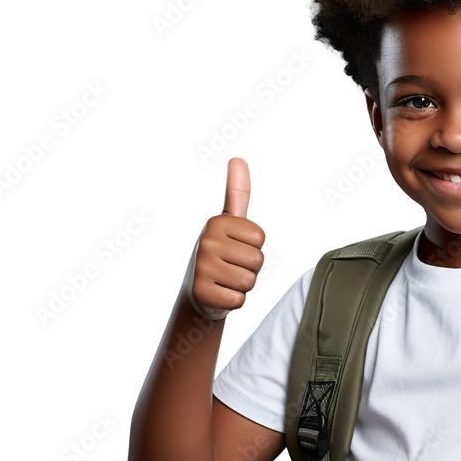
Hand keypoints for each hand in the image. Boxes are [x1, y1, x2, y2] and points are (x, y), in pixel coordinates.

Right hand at [184, 157, 265, 319]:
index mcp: (216, 223)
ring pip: (249, 280)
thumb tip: (238, 159)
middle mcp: (206, 242)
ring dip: (242, 285)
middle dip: (250, 268)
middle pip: (257, 260)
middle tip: (230, 267)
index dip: (253, 247)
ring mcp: (202, 268)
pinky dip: (233, 301)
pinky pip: (239, 300)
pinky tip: (220, 293)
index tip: (235, 247)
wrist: (199, 292)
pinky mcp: (202, 293)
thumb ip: (237, 193)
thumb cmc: (221, 254)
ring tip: (226, 279)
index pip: (260, 239)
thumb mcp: (230, 223)